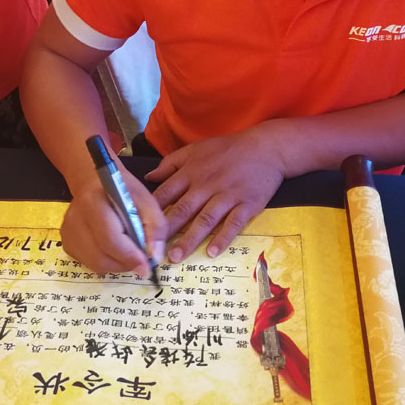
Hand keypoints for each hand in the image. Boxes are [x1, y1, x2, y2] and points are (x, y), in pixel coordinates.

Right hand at [61, 164, 168, 275]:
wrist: (93, 182)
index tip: (147, 265)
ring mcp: (67, 232)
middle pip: (100, 257)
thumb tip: (154, 256)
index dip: (130, 256)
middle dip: (125, 264)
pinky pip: (88, 263)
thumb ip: (155, 226)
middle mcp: (75, 219)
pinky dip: (105, 262)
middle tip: (140, 260)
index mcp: (93, 203)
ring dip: (117, 265)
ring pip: (95, 264)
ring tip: (128, 253)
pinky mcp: (66, 242)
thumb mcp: (146, 200)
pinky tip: (113, 249)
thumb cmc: (122, 190)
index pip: (110, 239)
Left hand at [144, 129, 283, 262]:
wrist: (265, 148)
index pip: (166, 194)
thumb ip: (170, 164)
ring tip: (177, 257)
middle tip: (153, 250)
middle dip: (167, 231)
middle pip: (183, 210)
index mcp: (191, 172)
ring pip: (205, 220)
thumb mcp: (195, 149)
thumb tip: (148, 178)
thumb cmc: (227, 150)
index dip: (151, 212)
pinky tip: (213, 252)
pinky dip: (223, 238)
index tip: (139, 229)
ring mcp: (227, 195)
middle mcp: (207, 185)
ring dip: (190, 239)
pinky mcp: (247, 204)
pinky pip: (233, 223)